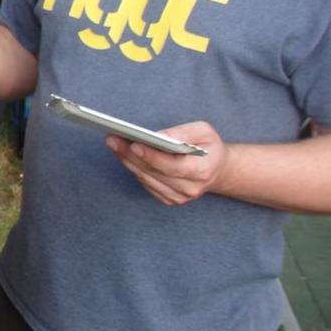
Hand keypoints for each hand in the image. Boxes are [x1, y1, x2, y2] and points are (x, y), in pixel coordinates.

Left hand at [106, 121, 228, 205]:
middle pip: (155, 172)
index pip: (173, 166)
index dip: (152, 157)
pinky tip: (123, 155)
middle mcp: (190, 188)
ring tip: (114, 144)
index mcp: (202, 171)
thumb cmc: (208, 146)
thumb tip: (158, 136)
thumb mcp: (203, 131)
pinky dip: (134, 168)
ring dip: (128, 161)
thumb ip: (182, 133)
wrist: (216, 169)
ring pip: (147, 179)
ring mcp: (179, 197)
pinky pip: (146, 183)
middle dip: (131, 155)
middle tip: (113, 140)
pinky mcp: (169, 199)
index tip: (134, 145)